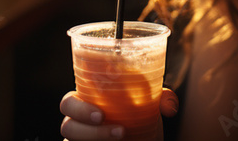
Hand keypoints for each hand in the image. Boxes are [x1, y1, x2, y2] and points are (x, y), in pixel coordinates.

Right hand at [60, 88, 178, 139]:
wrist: (144, 140)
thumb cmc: (140, 121)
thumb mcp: (150, 108)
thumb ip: (161, 99)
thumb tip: (170, 106)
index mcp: (87, 105)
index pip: (68, 102)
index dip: (77, 106)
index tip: (100, 114)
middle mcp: (78, 125)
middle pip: (67, 125)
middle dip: (86, 125)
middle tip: (111, 125)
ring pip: (71, 140)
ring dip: (95, 137)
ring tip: (121, 136)